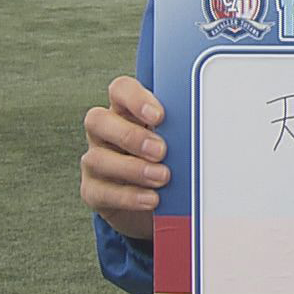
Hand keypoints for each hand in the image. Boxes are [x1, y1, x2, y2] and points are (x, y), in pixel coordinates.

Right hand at [81, 75, 169, 240]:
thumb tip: (200, 130)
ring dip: (133, 168)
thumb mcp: (174, 141)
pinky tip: (151, 198)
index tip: (159, 116)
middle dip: (131, 135)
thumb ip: (177, 130)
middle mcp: (104, 132)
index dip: (135, 99)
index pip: (119, 90)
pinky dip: (128, 196)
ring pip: (97, 158)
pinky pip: (101, 191)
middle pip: (97, 120)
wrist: (153, 203)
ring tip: (161, 177)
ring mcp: (95, 161)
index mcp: (125, 111)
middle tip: (161, 151)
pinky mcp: (94, 191)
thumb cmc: (166, 161)